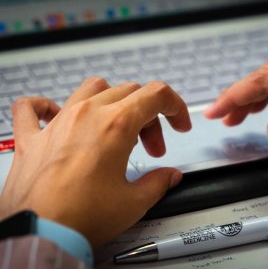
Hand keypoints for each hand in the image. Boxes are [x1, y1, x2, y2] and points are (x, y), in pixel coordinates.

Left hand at [0, 77, 190, 246]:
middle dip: (150, 118)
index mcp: (116, 125)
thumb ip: (158, 183)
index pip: (156, 95)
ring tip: (118, 130)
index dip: (175, 106)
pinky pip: (32, 108)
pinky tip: (55, 114)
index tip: (178, 124)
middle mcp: (87, 115)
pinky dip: (46, 106)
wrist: (41, 236)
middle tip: (153, 148)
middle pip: (130, 94)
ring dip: (114, 103)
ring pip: (92, 89)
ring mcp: (58, 122)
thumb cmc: (82, 218)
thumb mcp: (134, 202)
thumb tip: (169, 177)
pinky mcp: (33, 138)